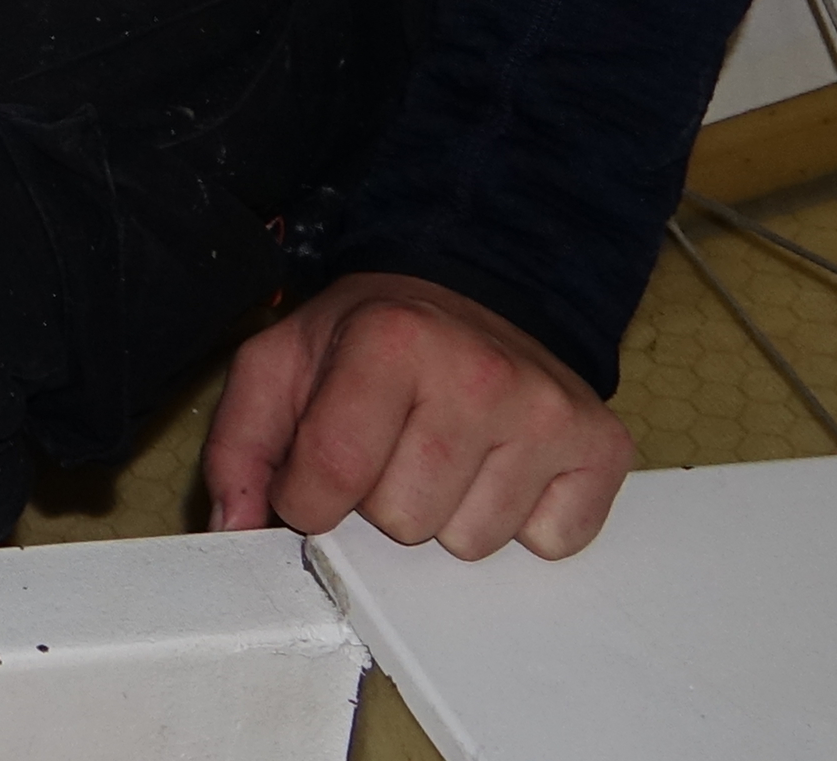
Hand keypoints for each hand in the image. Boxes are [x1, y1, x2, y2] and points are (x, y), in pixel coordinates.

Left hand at [202, 270, 632, 560]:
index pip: (329, 476)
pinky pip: (547, 543)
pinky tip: (499, 465)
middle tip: (394, 444)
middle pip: (403, 521)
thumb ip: (241, 444)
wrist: (474, 292)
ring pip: (471, 543)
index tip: (315, 476)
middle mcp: (479, 372)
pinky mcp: (601, 448)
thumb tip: (236, 529)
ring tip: (445, 451)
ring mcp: (547, 413)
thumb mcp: (284, 363)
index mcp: (389, 341)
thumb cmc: (371, 339)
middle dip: (383, 500)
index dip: (306, 497)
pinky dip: (519, 521)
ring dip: (448, 514)